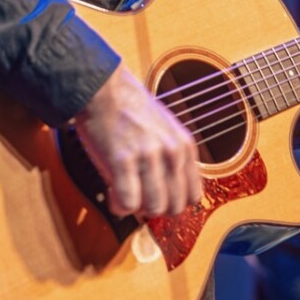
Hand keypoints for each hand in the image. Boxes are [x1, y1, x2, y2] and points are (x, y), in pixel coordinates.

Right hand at [75, 65, 202, 216]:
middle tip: (138, 200)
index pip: (193, 196)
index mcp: (186, 147)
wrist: (105, 90)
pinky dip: (119, 206)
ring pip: (153, 208)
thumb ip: (174, 159)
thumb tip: (171, 194)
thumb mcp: (168, 131)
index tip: (157, 199)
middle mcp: (172, 153)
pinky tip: (112, 194)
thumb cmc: (133, 110)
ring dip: (136, 210)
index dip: (173, 203)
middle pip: (174, 206)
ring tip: (123, 196)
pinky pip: (128, 201)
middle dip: (154, 210)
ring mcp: (149, 156)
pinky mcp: (123, 160)